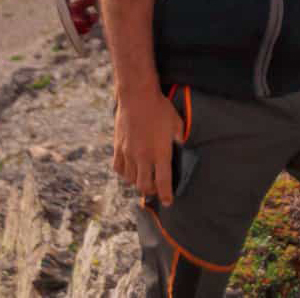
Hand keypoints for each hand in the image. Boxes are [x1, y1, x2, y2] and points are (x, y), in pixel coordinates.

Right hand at [113, 90, 184, 205]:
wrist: (137, 97)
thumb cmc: (160, 108)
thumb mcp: (176, 123)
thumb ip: (179, 138)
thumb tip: (182, 146)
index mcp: (160, 153)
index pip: (164, 182)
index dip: (166, 195)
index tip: (168, 202)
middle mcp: (143, 157)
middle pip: (145, 185)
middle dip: (152, 192)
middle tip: (157, 190)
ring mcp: (128, 154)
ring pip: (131, 180)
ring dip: (138, 183)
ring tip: (144, 180)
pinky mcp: (118, 148)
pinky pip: (119, 169)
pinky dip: (124, 174)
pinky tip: (130, 171)